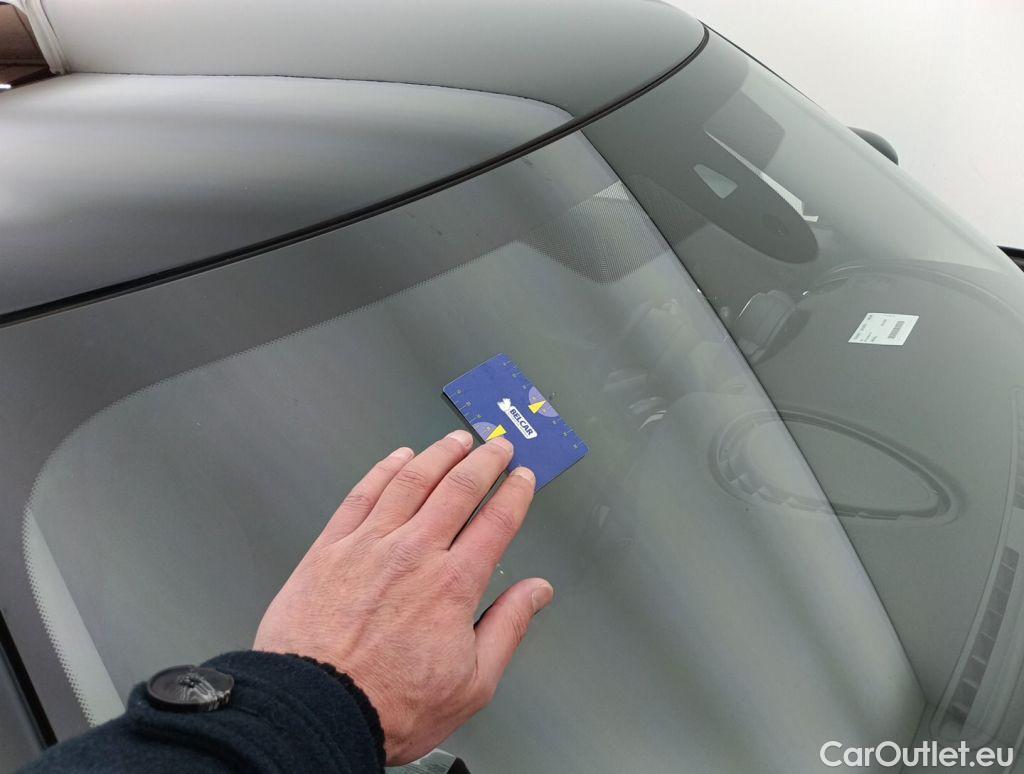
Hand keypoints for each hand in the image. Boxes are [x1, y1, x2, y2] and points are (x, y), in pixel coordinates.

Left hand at [254, 430, 552, 764]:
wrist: (315, 711)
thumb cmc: (388, 705)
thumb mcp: (472, 683)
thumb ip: (508, 628)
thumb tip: (537, 593)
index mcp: (453, 585)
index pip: (496, 522)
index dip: (515, 494)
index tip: (523, 479)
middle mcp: (414, 554)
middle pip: (458, 489)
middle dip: (484, 462)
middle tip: (497, 447)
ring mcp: (369, 545)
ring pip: (411, 481)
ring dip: (439, 454)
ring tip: (456, 441)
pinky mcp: (330, 548)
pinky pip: (362, 494)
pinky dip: (384, 470)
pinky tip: (397, 459)